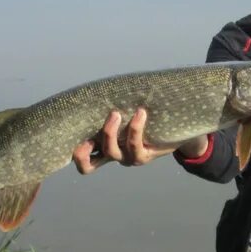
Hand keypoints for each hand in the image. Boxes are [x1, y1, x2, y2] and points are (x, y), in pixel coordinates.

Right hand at [72, 108, 192, 173]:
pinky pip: (135, 145)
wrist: (176, 130)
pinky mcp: (144, 156)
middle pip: (89, 165)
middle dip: (83, 150)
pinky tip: (140, 112)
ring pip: (112, 152)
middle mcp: (114, 156)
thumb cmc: (145, 118)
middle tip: (85, 132)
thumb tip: (96, 86)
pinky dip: (135, 127)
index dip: (76, 156)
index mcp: (104, 149)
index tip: (74, 139)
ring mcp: (128, 158)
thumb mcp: (126, 114)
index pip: (85, 162)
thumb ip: (112, 106)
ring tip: (116, 113)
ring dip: (110, 132)